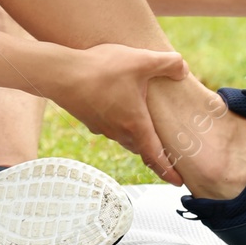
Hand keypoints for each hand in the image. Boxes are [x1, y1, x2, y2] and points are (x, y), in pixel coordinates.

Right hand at [46, 43, 189, 185]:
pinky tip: (120, 105)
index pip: (156, 156)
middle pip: (142, 148)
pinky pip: (110, 126)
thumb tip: (184, 70)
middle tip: (169, 154)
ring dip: (137, 136)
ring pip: (125, 137)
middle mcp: (119, 132)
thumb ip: (169, 63)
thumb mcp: (142, 61)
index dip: (169, 172)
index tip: (179, 184)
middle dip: (155, 152)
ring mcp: (102, 127)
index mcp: (136, 125)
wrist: (61, 74)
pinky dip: (120, 122)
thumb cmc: (102, 70)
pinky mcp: (90, 119)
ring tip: (146, 127)